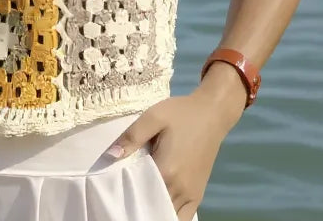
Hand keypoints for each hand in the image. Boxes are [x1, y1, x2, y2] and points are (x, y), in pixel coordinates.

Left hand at [105, 63, 246, 219]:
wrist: (211, 113)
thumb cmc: (181, 113)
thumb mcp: (153, 117)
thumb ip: (132, 136)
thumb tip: (111, 156)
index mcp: (166, 171)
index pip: (140, 197)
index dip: (126, 198)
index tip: (115, 194)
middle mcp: (179, 189)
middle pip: (153, 211)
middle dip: (138, 209)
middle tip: (124, 200)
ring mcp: (191, 195)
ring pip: (168, 216)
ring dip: (153, 213)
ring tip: (139, 202)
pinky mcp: (197, 195)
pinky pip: (183, 218)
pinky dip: (169, 216)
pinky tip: (157, 208)